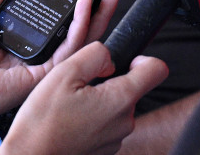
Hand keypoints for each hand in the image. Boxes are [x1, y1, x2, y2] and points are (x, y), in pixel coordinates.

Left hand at [0, 0, 122, 139]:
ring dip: (96, 16)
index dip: (74, 6)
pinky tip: (84, 9)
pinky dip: (80, 27)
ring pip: (81, 40)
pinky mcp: (44, 74)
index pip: (58, 23)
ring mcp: (44, 66)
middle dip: (99, 11)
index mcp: (26, 43)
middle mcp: (39, 55)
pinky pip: (68, 50)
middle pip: (78, 31)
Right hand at [2, 43, 168, 154]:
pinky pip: (106, 125)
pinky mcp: (104, 150)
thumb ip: (95, 54)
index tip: (127, 59)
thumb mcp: (64, 72)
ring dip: (99, 101)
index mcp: (120, 100)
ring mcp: (114, 139)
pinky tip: (71, 121)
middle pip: (131, 88)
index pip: (157, 70)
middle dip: (109, 81)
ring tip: (71, 106)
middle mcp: (124, 122)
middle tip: (80, 86)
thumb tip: (109, 57)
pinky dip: (92, 118)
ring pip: (116, 107)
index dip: (144, 58)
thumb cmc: (42, 125)